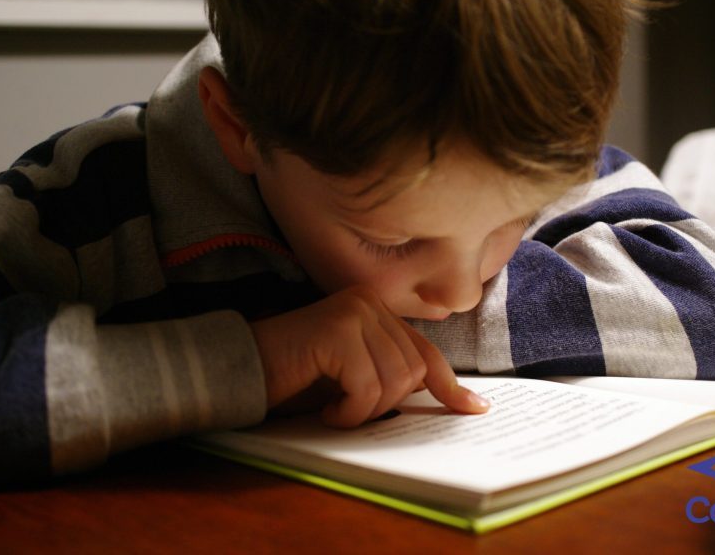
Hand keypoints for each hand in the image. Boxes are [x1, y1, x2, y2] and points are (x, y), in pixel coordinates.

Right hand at [250, 286, 489, 426]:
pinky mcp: (338, 330)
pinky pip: (367, 388)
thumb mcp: (353, 377)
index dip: (451, 386)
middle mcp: (368, 303)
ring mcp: (354, 312)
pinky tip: (325, 409)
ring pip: (394, 382)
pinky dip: (348, 412)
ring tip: (333, 407)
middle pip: (412, 372)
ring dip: (364, 411)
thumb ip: (392, 375)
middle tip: (348, 410)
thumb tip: (450, 400)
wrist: (239, 371)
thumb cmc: (294, 379)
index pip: (425, 352)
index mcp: (376, 310)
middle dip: (385, 405)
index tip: (474, 409)